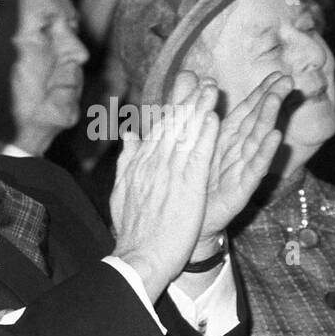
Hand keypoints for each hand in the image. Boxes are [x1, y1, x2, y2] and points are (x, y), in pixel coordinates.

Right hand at [111, 71, 220, 298]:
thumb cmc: (133, 231)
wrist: (138, 257)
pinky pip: (197, 156)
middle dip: (186, 100)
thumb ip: (127, 160)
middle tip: (201, 78)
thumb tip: (129, 133)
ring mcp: (169, 175)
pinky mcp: (186, 188)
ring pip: (185, 136)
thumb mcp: (121, 191)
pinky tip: (213, 118)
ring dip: (198, 110)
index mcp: (139, 166)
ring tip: (210, 88)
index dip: (172, 108)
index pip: (157, 130)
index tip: (183, 88)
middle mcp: (152, 165)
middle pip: (171, 127)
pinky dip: (204, 136)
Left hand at [198, 71, 291, 242]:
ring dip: (268, 120)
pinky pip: (254, 169)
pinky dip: (264, 153)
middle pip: (255, 122)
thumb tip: (186, 75)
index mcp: (223, 140)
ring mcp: (240, 170)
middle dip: (270, 100)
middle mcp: (236, 153)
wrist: (181, 221)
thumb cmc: (187, 181)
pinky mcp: (240, 189)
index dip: (260, 93)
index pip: (245, 112)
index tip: (277, 73)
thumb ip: (187, 109)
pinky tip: (274, 137)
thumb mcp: (185, 140)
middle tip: (286, 80)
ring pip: (256, 142)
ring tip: (277, 99)